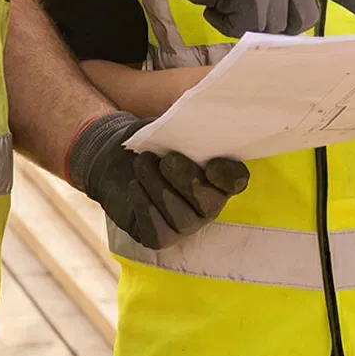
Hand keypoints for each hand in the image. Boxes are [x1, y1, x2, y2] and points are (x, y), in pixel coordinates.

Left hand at [65, 111, 249, 249]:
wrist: (117, 158)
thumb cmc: (151, 142)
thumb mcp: (170, 128)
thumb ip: (187, 128)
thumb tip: (198, 117)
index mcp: (217, 175)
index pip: (237, 181)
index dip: (229, 176)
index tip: (211, 164)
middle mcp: (208, 204)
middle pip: (210, 203)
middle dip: (187, 180)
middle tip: (167, 159)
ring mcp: (186, 224)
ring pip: (181, 218)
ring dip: (158, 187)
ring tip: (141, 163)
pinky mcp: (160, 237)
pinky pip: (158, 232)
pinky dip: (144, 206)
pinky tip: (135, 186)